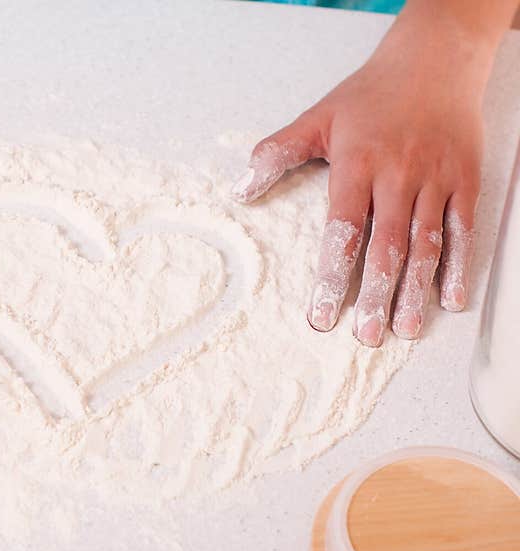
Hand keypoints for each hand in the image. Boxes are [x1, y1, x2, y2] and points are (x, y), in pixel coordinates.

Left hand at [231, 2, 513, 345]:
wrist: (434, 60)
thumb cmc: (370, 95)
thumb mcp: (316, 118)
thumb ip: (277, 153)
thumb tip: (240, 189)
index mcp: (358, 166)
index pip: (343, 231)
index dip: (333, 277)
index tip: (323, 315)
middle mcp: (398, 176)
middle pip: (386, 247)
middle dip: (375, 295)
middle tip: (366, 336)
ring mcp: (435, 180)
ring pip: (426, 245)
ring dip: (415, 290)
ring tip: (404, 328)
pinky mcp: (464, 181)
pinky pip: (463, 230)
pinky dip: (460, 265)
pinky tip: (449, 299)